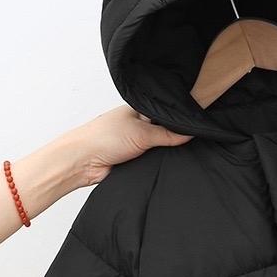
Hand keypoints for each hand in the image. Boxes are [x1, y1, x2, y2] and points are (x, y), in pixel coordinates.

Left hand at [59, 106, 192, 185]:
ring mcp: (134, 144)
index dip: (178, 121)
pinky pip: (151, 163)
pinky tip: (159, 164)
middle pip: (163, 132)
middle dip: (171, 139)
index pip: (164, 114)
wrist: (83, 162)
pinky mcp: (133, 161)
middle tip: (184, 142)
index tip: (193, 127)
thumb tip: (189, 133)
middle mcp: (136, 126)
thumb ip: (168, 134)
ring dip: (161, 153)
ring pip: (158, 149)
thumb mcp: (142, 132)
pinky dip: (154, 164)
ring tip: (168, 153)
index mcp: (137, 112)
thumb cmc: (102, 138)